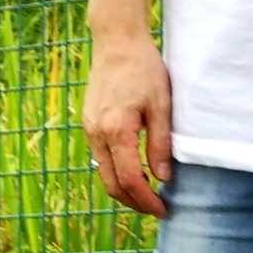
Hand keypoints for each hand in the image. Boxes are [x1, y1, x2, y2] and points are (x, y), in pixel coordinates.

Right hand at [82, 25, 173, 217]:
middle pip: (112, 184)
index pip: (130, 180)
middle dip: (133, 202)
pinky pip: (100, 157)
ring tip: (147, 193)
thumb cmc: (144, 69)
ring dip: (124, 189)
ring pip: (103, 173)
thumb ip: (161, 144)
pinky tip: (133, 170)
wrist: (117, 42)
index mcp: (117, 131)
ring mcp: (89, 129)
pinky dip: (115, 171)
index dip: (147, 201)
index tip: (163, 210)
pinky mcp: (89, 123)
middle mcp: (97, 134)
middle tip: (156, 208)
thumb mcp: (161, 106)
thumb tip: (162, 177)